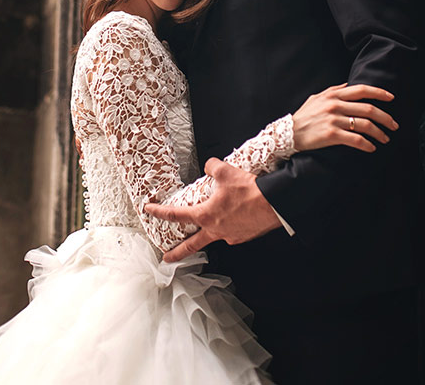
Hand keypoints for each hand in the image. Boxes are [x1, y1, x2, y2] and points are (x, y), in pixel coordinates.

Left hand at [143, 158, 281, 261]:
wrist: (275, 204)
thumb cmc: (250, 191)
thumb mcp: (225, 171)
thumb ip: (212, 167)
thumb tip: (209, 166)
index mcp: (206, 216)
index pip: (176, 215)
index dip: (160, 212)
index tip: (149, 211)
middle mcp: (215, 230)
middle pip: (191, 245)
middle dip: (177, 253)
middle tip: (166, 258)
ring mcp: (230, 236)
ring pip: (213, 238)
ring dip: (207, 235)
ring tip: (207, 229)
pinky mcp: (243, 237)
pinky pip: (231, 232)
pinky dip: (228, 226)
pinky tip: (233, 218)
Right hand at [291, 83, 396, 151]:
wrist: (288, 134)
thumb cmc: (303, 116)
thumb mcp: (316, 98)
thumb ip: (333, 90)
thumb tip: (348, 85)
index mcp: (333, 94)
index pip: (361, 90)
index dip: (379, 93)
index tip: (391, 98)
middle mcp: (335, 105)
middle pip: (368, 109)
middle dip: (385, 117)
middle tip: (394, 125)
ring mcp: (333, 120)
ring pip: (365, 125)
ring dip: (379, 133)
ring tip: (385, 139)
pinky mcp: (331, 135)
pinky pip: (356, 140)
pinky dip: (367, 145)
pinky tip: (371, 148)